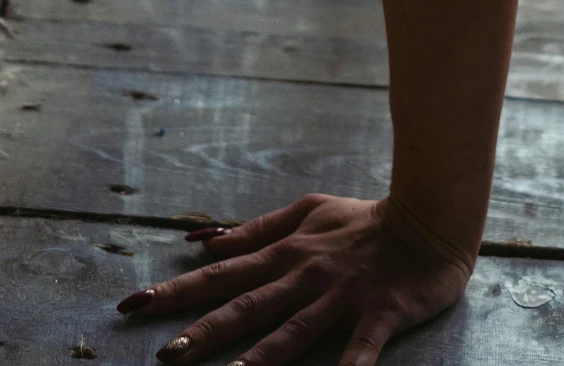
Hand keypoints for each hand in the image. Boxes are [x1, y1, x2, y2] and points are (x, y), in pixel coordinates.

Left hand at [117, 193, 470, 364]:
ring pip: (295, 330)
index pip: (222, 274)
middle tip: (164, 354)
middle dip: (204, 330)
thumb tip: (208, 242)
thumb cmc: (365, 220)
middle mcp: (307, 273)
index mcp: (288, 251)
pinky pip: (360, 346)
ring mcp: (342, 295)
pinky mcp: (380, 312)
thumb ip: (259, 230)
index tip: (133, 303)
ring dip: (262, 358)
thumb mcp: (309, 212)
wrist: (430, 218)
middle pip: (247, 306)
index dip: (177, 289)